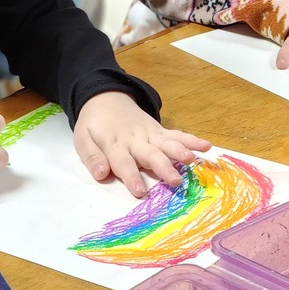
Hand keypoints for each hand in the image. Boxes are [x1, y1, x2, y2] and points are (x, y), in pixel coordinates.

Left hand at [73, 92, 211, 198]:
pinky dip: (191, 140)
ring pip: (166, 143)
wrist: (106, 98)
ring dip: (179, 151)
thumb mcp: (82, 139)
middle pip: (150, 154)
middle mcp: (135, 139)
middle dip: (162, 167)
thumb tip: (101, 174)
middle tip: (175, 181)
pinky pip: (176, 135)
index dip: (131, 176)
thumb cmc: (94, 125)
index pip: (123, 162)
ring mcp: (149, 133)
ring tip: (192, 160)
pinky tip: (206, 146)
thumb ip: (92, 157)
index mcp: (114, 144)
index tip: (140, 191)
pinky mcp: (159, 130)